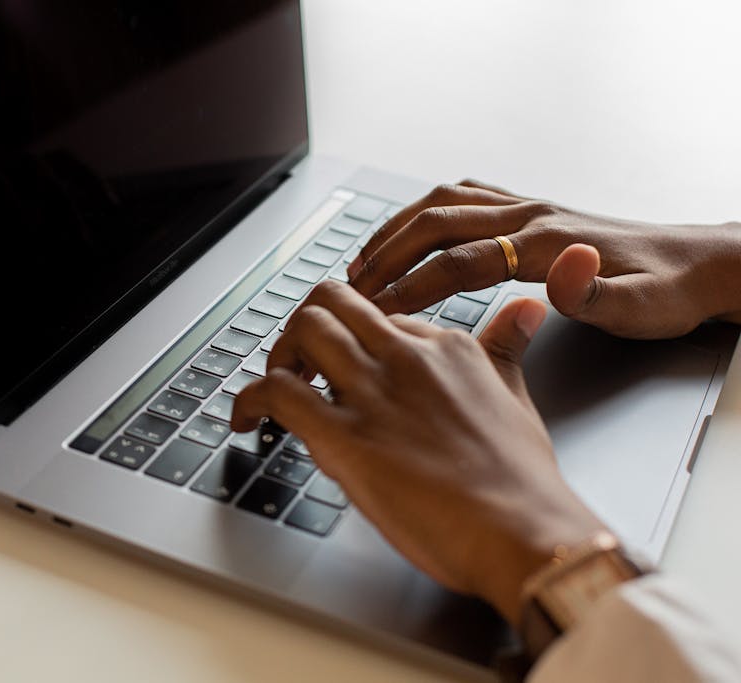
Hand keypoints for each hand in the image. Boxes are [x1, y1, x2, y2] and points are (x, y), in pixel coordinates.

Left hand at [230, 281, 607, 624]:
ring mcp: (372, 393)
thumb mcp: (516, 396)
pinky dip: (249, 398)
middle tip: (298, 360)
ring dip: (278, 353)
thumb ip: (506, 349)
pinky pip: (278, 392)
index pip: (380, 317)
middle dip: (305, 325)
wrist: (521, 531)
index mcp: (445, 347)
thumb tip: (526, 310)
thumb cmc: (520, 480)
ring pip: (304, 332)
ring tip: (273, 385)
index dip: (354, 338)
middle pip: (332, 303)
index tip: (344, 362)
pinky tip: (246, 417)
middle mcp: (404, 357)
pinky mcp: (344, 436)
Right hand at [347, 180, 740, 338]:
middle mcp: (531, 215)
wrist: (697, 263)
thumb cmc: (667, 292)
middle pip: (438, 223)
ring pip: (443, 204)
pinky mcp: (531, 208)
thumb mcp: (642, 308)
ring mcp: (529, 206)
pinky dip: (426, 209)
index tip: (379, 309)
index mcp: (548, 243)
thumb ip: (596, 297)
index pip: (462, 262)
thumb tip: (562, 272)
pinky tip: (411, 227)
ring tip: (365, 258)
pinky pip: (464, 196)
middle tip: (353, 285)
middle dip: (388, 254)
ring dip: (397, 229)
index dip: (414, 285)